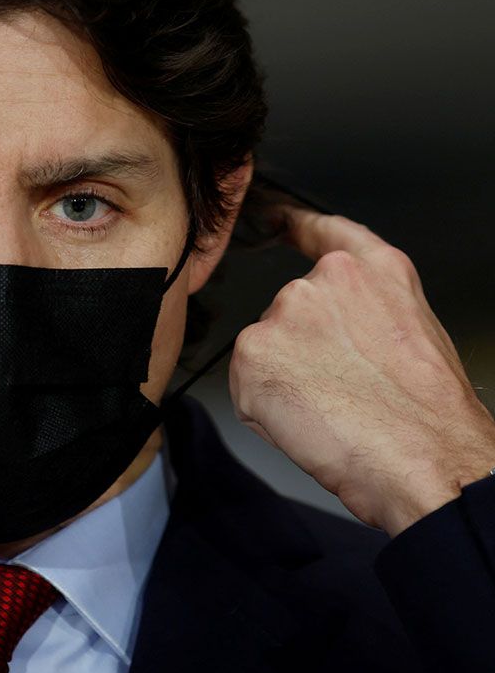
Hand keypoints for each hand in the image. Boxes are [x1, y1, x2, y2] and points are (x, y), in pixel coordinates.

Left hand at [229, 206, 494, 536]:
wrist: (421, 455)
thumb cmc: (427, 412)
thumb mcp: (412, 333)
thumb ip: (363, 311)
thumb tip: (334, 332)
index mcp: (370, 272)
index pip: (323, 233)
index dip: (295, 224)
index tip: (278, 216)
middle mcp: (321, 282)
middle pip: (288, 313)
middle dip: (302, 350)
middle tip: (340, 388)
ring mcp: (283, 314)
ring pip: (265, 350)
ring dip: (283, 380)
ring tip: (331, 407)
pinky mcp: (253, 352)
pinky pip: (246, 384)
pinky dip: (265, 408)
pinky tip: (306, 419)